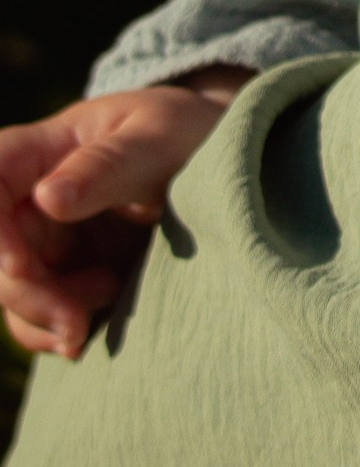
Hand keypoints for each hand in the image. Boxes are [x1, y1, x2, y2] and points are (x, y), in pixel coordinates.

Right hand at [0, 73, 248, 360]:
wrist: (229, 166)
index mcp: (49, 148)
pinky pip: (39, 317)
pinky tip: (89, 333)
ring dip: (46, 317)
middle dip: (28, 291)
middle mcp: (37, 198)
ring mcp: (51, 242)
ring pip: (15, 291)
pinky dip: (57, 333)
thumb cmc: (188, 133)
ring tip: (108, 301)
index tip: (21, 265)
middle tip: (77, 316)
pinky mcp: (71, 279)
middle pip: (0, 251)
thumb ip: (109, 165)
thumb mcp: (160, 138)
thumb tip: (48, 198)